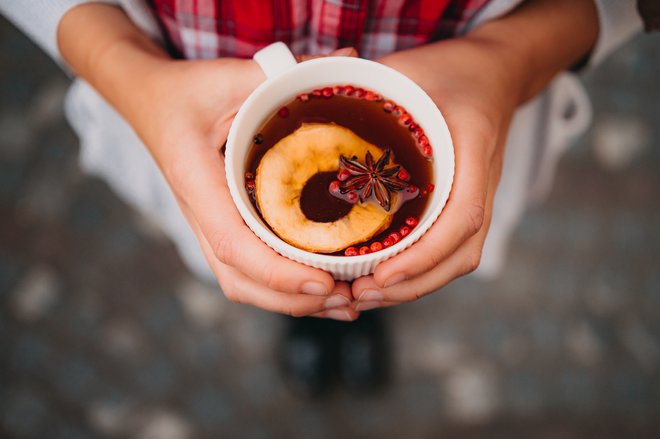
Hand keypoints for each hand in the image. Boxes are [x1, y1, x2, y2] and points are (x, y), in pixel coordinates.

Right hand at [140, 58, 358, 318]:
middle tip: (351, 298)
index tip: (325, 282)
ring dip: (291, 302)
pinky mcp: (220, 227)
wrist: (151, 103)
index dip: (278, 271)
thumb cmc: (188, 91)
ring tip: (345, 302)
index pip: (233, 242)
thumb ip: (282, 74)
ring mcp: (208, 226)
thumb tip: (347, 58)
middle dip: (294, 299)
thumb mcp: (230, 76)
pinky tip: (322, 288)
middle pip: (241, 280)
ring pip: (243, 284)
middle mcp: (199, 215)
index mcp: (196, 181)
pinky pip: (246, 271)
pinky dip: (282, 288)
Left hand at [350, 0, 597, 309]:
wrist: (494, 73)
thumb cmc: (449, 70)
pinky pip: (450, 249)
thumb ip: (364, 87)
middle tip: (357, 296)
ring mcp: (478, 197)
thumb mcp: (408, 69)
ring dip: (414, 286)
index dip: (424, 255)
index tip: (380, 275)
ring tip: (362, 296)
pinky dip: (419, 271)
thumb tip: (303, 105)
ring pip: (457, 259)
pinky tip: (381, 277)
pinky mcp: (466, 203)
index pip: (462, 216)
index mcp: (473, 148)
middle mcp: (482, 182)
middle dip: (411, 285)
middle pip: (461, 254)